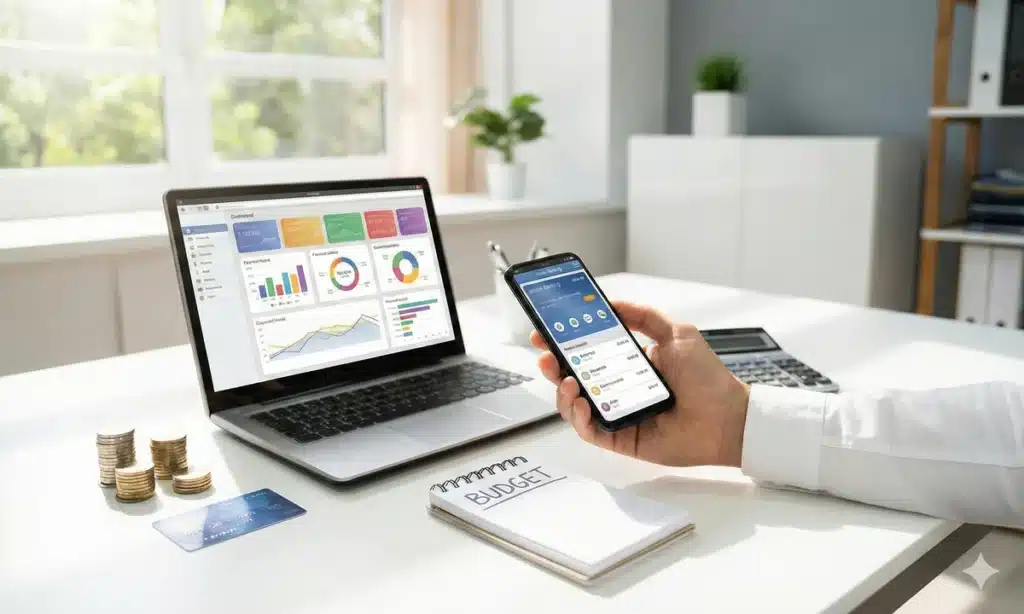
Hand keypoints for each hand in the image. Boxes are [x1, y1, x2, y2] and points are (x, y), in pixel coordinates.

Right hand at [531, 301, 749, 467]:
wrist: (727, 417)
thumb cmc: (707, 378)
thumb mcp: (676, 332)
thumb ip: (643, 315)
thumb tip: (611, 302)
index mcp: (628, 363)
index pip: (586, 351)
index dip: (563, 342)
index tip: (546, 331)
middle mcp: (618, 389)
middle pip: (573, 377)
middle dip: (553, 365)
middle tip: (544, 354)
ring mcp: (617, 414)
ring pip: (575, 405)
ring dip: (562, 391)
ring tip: (567, 379)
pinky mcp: (620, 439)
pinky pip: (589, 430)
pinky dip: (578, 417)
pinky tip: (580, 402)